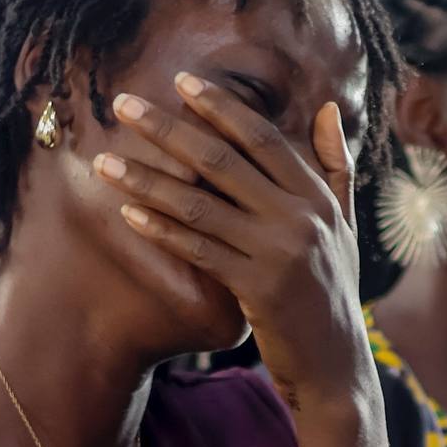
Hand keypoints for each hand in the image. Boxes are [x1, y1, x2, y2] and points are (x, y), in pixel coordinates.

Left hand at [97, 72, 375, 415]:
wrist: (335, 364)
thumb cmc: (332, 291)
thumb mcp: (342, 226)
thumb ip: (336, 166)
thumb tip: (326, 108)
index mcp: (317, 197)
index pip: (263, 138)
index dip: (221, 107)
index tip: (182, 81)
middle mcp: (299, 218)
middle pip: (222, 162)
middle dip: (168, 130)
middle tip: (124, 105)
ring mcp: (278, 254)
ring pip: (200, 206)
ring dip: (146, 180)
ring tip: (104, 162)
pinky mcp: (257, 289)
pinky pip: (198, 251)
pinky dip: (162, 230)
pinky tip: (129, 213)